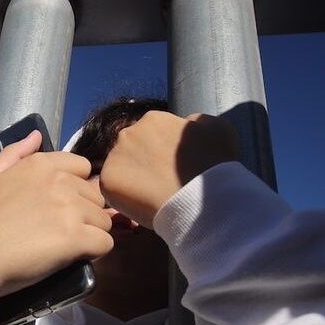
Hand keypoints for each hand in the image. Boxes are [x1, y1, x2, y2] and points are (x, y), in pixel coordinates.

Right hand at [0, 131, 112, 298]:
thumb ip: (15, 153)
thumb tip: (37, 135)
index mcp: (41, 164)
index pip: (83, 168)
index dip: (76, 188)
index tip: (61, 207)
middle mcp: (60, 181)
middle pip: (96, 196)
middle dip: (85, 213)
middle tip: (60, 230)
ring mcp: (70, 209)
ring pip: (103, 221)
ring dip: (90, 234)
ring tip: (64, 246)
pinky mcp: (76, 238)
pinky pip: (105, 243)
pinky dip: (94, 253)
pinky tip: (74, 257)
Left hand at [99, 111, 237, 226]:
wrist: (201, 200)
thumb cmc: (214, 166)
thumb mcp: (218, 129)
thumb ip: (197, 121)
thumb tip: (187, 122)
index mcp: (153, 119)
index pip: (150, 135)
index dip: (160, 154)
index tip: (170, 168)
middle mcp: (129, 132)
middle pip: (132, 149)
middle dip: (143, 164)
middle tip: (160, 183)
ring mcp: (115, 156)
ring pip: (121, 168)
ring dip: (132, 179)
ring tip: (152, 196)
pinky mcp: (107, 180)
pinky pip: (112, 188)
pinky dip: (123, 197)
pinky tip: (143, 204)